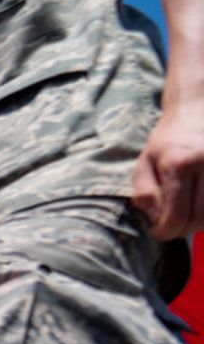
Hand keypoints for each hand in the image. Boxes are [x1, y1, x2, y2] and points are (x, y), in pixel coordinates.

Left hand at [134, 102, 203, 239]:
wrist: (195, 111)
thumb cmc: (166, 140)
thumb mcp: (145, 162)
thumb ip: (144, 191)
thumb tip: (153, 216)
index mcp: (179, 165)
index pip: (176, 215)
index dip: (165, 232)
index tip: (157, 232)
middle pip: (199, 218)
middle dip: (182, 231)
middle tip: (171, 228)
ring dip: (199, 224)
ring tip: (185, 218)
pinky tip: (198, 208)